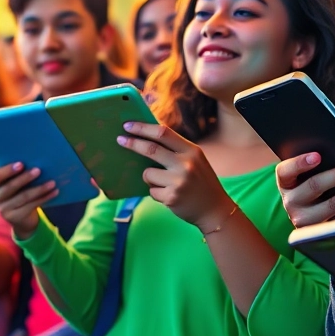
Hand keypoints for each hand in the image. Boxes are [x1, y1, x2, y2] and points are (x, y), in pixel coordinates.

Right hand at [0, 162, 57, 239]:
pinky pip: (32, 206)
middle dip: (25, 178)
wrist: (20, 217)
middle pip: (11, 187)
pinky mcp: (15, 218)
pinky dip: (44, 198)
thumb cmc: (16, 191)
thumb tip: (29, 154)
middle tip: (39, 170)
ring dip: (39, 188)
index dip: (8, 170)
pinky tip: (54, 192)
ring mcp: (3, 210)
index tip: (21, 163)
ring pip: (24, 197)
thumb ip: (14, 170)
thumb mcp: (10, 180)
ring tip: (52, 182)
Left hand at [116, 121, 232, 230]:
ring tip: (165, 183)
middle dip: (132, 143)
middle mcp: (186, 164)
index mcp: (191, 151)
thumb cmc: (201, 182)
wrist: (215, 210)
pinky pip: (152, 191)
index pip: (164, 133)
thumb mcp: (195, 160)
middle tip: (119, 139)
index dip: (143, 128)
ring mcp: (178, 181)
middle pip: (151, 149)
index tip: (128, 125)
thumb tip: (146, 138)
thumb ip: (175, 149)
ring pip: (148, 173)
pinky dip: (156, 192)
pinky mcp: (171, 197)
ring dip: (149, 177)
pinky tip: (170, 195)